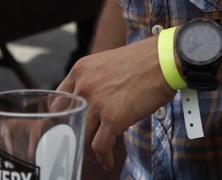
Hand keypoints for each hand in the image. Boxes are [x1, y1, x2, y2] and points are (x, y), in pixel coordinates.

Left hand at [56, 37, 174, 169]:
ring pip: (81, 136)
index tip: (68, 127)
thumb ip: (94, 80)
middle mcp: (83, 85)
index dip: (61, 118)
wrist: (163, 60)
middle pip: (67, 122)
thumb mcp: (107, 62)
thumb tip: (92, 100)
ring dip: (88, 150)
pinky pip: (99, 146)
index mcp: (80, 70)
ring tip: (97, 156)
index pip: (57, 101)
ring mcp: (96, 102)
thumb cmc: (143, 60)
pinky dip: (102, 157)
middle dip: (73, 136)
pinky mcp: (112, 118)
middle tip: (80, 145)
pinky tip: (107, 160)